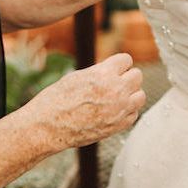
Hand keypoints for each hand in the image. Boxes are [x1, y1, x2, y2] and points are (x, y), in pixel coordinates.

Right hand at [24, 53, 145, 152]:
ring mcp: (119, 109)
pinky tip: (113, 112)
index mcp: (104, 73)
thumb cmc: (57, 99)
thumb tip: (114, 70)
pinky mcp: (118, 125)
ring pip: (140, 95)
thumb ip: (101, 72)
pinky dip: (126, 112)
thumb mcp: (79, 76)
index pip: (127, 60)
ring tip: (115, 98)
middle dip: (126, 78)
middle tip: (113, 84)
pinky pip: (134, 114)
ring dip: (130, 95)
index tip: (112, 70)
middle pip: (138, 76)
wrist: (47, 127)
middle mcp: (115, 90)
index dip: (119, 64)